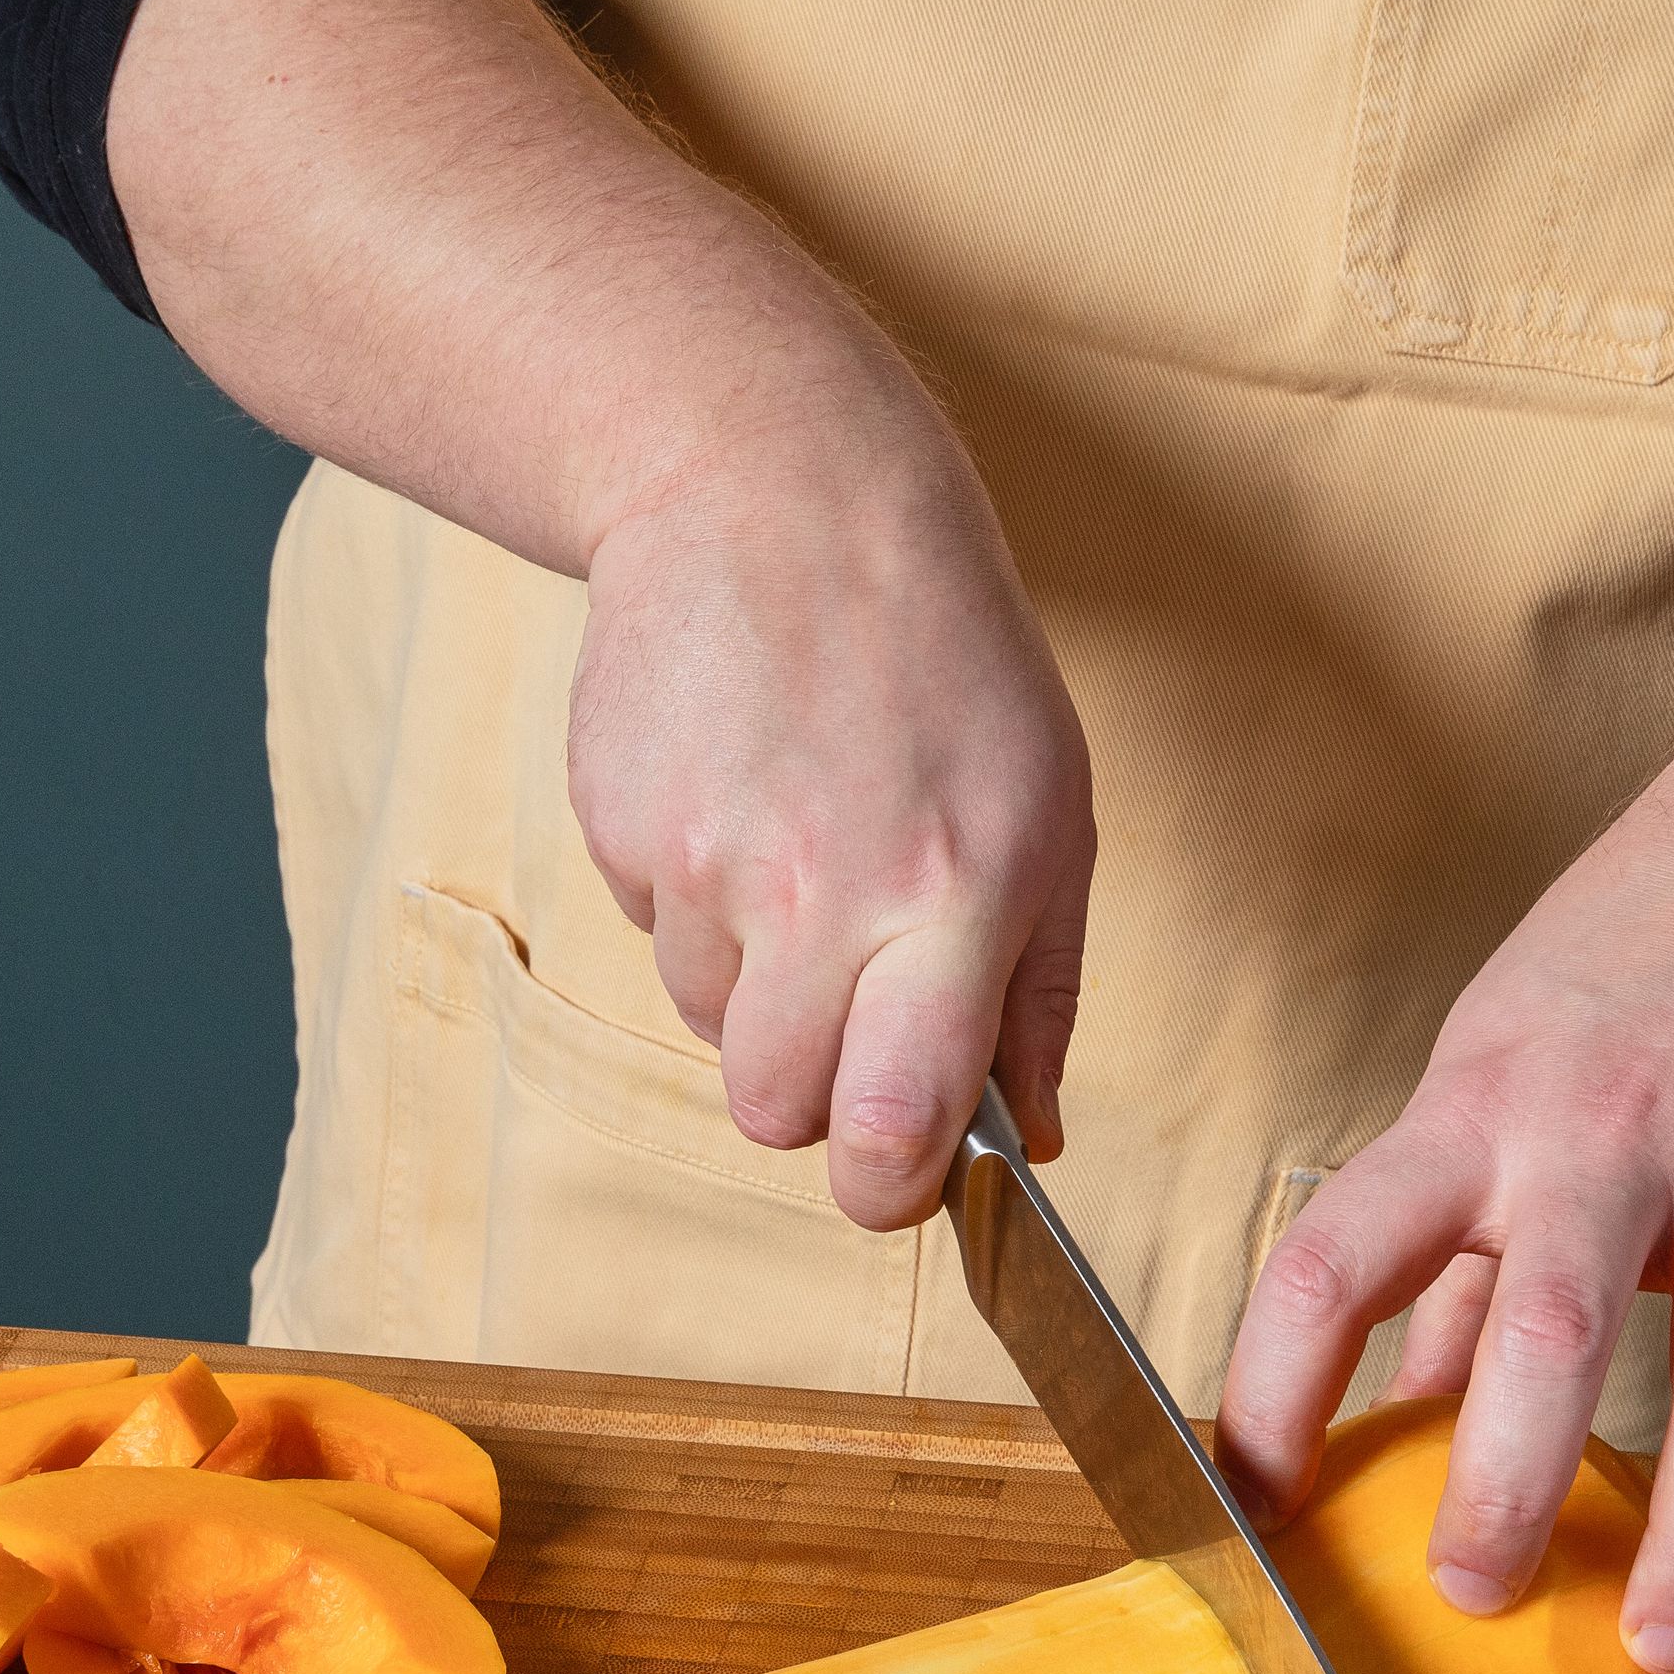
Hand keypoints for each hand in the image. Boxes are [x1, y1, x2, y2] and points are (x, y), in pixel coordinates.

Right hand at [567, 415, 1095, 1223]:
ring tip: (798, 847)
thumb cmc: (941, 656)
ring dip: (748, 980)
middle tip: (843, 1014)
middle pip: (776, 1113)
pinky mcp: (622, 826)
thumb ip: (1041, 993)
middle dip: (806, 1098)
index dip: (886, 1184)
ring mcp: (709, 859)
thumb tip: (1037, 1139)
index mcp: (959, 894)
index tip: (892, 1174)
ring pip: (707, 1026)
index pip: (896, 1121)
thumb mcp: (1050, 808)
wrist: (776, 489)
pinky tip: (739, 794)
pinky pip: (652, 935)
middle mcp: (828, 888)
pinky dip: (692, 900)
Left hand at [1213, 701, 1673, 1670]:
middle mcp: (1607, 1136)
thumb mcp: (1501, 1061)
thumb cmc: (1643, 952)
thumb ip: (1450, 1244)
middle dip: (1500, 1477)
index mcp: (1477, 1104)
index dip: (1276, 1385)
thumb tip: (1384, 1408)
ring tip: (1648, 1644)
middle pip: (1544, 1324)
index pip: (1338, 1257)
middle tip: (1465, 1595)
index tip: (1245, 1494)